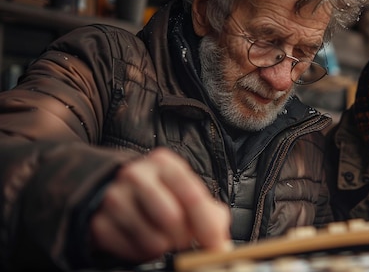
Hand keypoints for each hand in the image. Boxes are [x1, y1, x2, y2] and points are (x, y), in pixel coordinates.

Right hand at [90, 147, 231, 261]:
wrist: (117, 192)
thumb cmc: (163, 193)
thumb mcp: (189, 194)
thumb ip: (211, 216)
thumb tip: (221, 246)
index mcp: (164, 163)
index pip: (193, 197)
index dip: (208, 227)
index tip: (216, 246)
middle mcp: (136, 174)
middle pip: (172, 219)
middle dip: (184, 238)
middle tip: (183, 239)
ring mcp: (114, 197)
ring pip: (152, 240)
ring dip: (163, 247)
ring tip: (163, 237)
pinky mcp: (98, 222)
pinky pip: (130, 252)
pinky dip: (142, 254)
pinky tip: (143, 242)